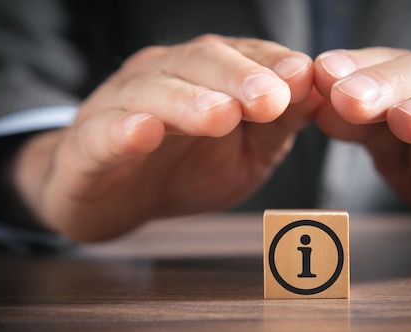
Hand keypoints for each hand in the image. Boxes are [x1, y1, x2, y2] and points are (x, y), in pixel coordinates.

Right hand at [13, 35, 321, 240]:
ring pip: (154, 92)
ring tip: (220, 116)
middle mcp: (165, 77)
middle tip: (270, 98)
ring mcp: (122, 106)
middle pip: (200, 63)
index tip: (304, 77)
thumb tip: (321, 94)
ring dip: (189, 101)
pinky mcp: (89, 144)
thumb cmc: (188, 167)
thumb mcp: (249, 150)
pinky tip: (144, 133)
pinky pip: (104, 132)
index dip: (273, 63)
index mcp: (208, 75)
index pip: (244, 56)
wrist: (116, 197)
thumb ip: (281, 124)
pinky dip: (123, 131)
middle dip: (239, 78)